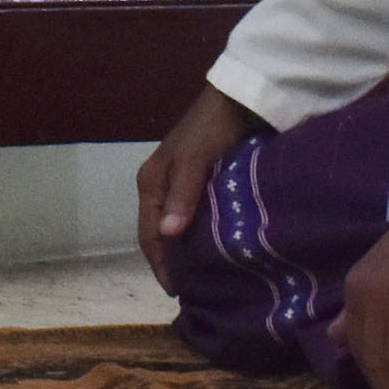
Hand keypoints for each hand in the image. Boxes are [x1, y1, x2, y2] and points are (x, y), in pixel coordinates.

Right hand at [133, 87, 267, 291]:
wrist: (240, 98)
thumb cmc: (213, 128)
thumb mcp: (195, 160)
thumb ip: (183, 195)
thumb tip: (167, 235)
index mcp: (150, 183)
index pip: (148, 236)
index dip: (160, 265)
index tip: (177, 291)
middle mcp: (161, 188)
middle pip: (160, 235)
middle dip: (172, 263)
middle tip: (194, 290)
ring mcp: (182, 186)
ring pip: (178, 228)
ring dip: (188, 252)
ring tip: (206, 276)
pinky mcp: (203, 184)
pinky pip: (196, 218)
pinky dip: (203, 238)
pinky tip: (218, 250)